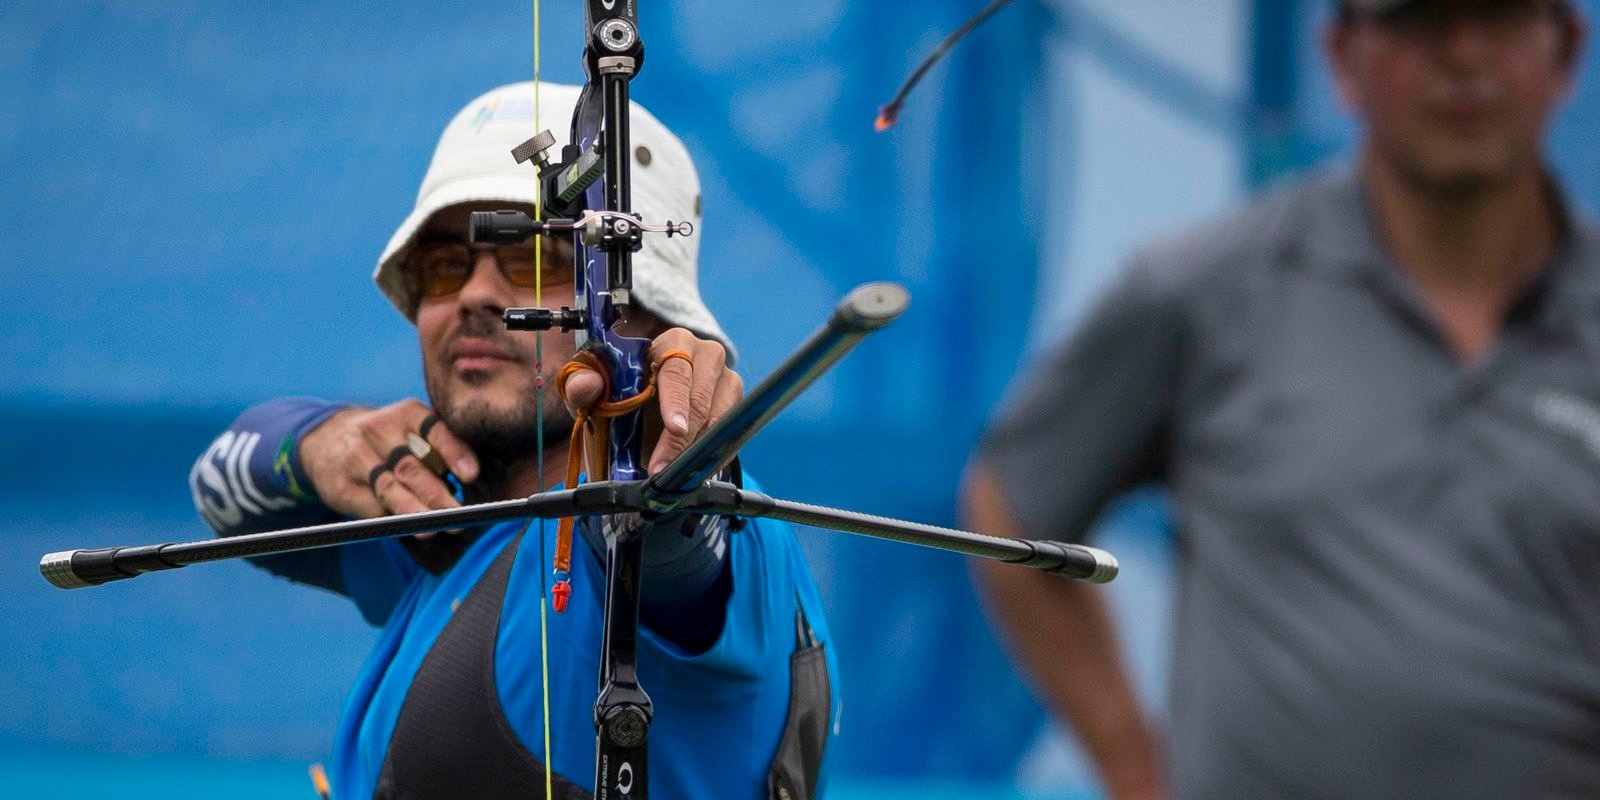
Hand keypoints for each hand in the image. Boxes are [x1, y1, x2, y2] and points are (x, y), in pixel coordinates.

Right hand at [298, 399, 479, 518]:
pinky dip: (392, 519)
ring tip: (434, 527)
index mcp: (406, 413)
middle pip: (411, 466)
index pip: (434, 430)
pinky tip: (409, 528)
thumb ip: (440, 448)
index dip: (453, 453)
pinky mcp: (340, 485)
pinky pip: (370, 506)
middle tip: (459, 515)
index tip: (471, 475)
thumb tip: (472, 481)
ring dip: (414, 511)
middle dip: (436, 494)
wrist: (327, 440)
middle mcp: (378, 430)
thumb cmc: (389, 440)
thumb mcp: (412, 429)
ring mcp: (355, 457)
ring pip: (389, 489)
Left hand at [560, 328, 743, 473]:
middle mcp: (706, 355)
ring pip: (721, 417)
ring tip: (675, 473)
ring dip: (698, 449)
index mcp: (672, 343)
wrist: (641, 410)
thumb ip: (582, 385)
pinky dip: (714, 455)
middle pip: (701, 398)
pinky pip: (733, 433)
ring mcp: (727, 379)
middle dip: (682, 438)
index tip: (675, 428)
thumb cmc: (619, 394)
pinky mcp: (736, 405)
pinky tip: (695, 471)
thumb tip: (587, 385)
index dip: (676, 400)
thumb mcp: (595, 391)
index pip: (677, 370)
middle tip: (662, 468)